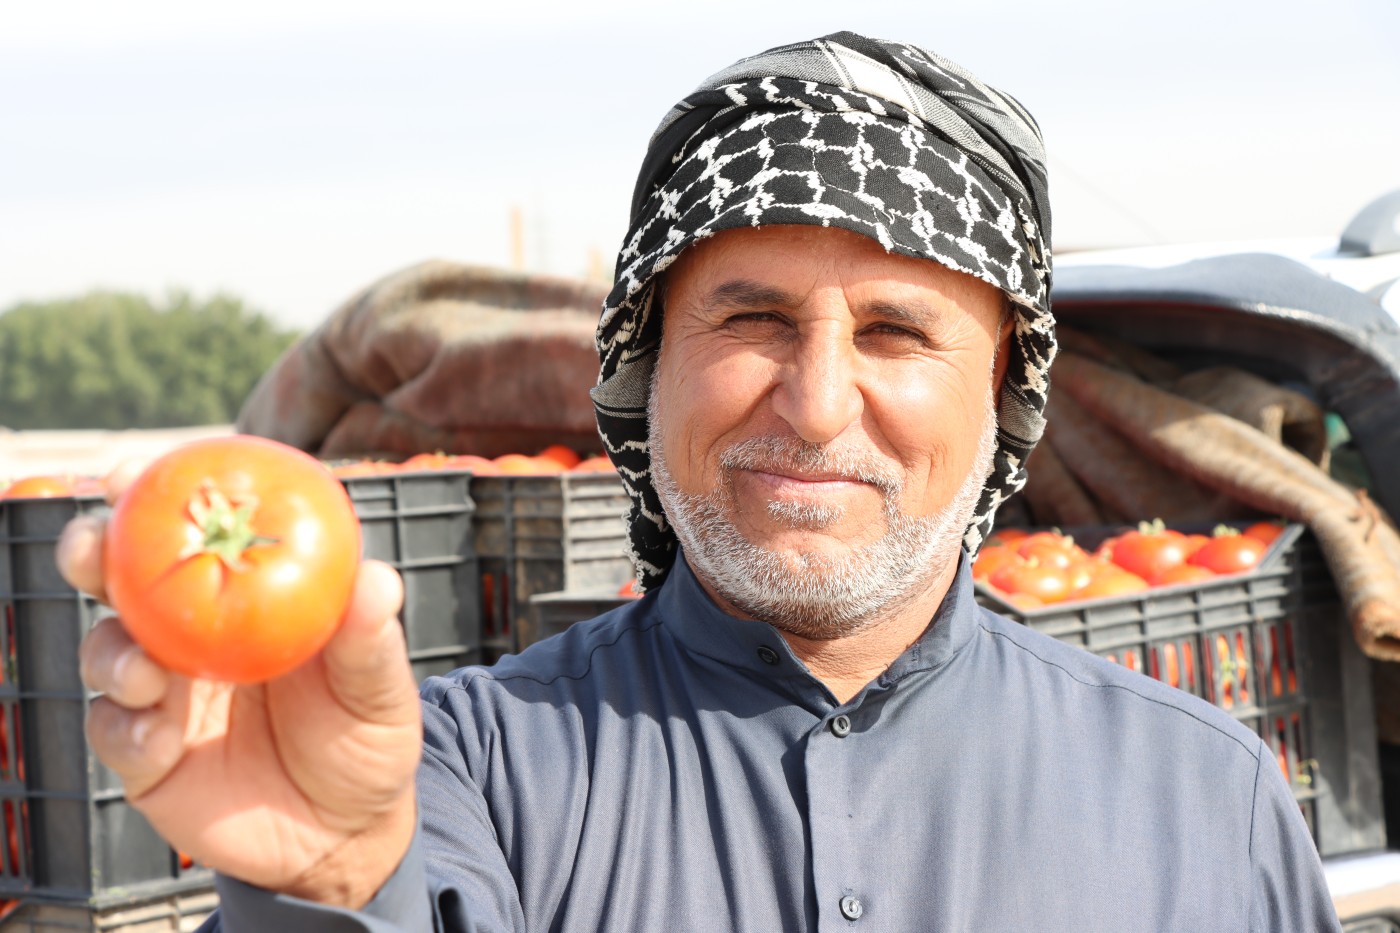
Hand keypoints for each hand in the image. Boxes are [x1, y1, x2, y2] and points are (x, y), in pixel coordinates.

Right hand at [59, 468, 422, 908]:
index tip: (132, 471)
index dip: (158, 496)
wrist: (346, 834)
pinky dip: (124, 727)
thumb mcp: (381, 690)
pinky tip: (157, 737)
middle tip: (95, 550)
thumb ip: (371, 640)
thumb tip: (377, 580)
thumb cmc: (367, 737)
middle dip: (95, 553)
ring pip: (107, 649)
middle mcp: (194, 634)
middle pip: (124, 578)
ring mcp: (165, 693)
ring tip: (147, 672)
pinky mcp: (146, 756)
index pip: (197, 531)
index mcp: (249, 596)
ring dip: (112, 650)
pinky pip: (113, 731)